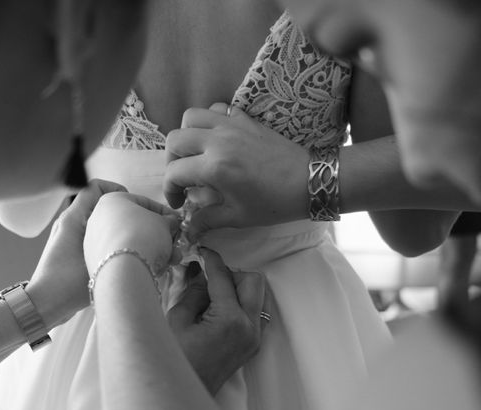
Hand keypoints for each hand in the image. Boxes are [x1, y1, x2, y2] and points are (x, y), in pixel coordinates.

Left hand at [26, 179, 126, 329]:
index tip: (134, 204)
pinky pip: (96, 237)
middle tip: (143, 224)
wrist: (46, 306)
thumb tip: (137, 222)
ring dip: (119, 227)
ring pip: (101, 222)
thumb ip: (112, 232)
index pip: (96, 187)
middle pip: (101, 205)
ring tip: (138, 240)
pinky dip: (111, 240)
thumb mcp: (92, 255)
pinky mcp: (75, 253)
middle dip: (123, 211)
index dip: (117, 189)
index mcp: (73, 218)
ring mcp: (72, 239)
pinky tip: (124, 256)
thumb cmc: (66, 281)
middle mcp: (71, 223)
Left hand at [84, 192, 179, 275]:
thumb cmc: (143, 236)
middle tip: (172, 242)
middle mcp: (98, 219)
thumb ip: (168, 220)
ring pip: (130, 244)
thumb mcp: (164, 223)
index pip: (143, 202)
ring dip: (152, 250)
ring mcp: (94, 243)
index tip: (175, 222)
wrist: (124, 270)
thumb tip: (170, 222)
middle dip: (158, 235)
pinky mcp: (95, 263)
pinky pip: (121, 259)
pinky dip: (138, 262)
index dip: (164, 213)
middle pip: (135, 225)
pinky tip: (155, 269)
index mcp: (111, 200)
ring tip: (170, 259)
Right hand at [164, 103, 310, 240]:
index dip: (171, 191)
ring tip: (195, 153)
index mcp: (214, 167)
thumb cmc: (275, 203)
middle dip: (172, 161)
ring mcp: (231, 125)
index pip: (175, 173)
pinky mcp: (244, 119)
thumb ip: (208, 220)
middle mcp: (218, 141)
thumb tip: (189, 230)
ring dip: (186, 135)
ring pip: (191, 117)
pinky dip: (209, 120)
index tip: (180, 203)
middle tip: (183, 178)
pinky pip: (216, 109)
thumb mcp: (238, 217)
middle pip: (175, 139)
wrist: (309, 181)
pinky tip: (216, 138)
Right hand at [167, 249, 267, 395]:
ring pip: (257, 295)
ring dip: (237, 288)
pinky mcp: (253, 344)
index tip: (202, 251)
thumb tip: (200, 270)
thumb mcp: (177, 320)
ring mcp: (255, 338)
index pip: (224, 278)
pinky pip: (254, 311)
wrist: (182, 397)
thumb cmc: (174, 360)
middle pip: (252, 281)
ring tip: (211, 295)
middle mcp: (249, 328)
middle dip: (231, 274)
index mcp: (230, 320)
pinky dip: (240, 303)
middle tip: (208, 279)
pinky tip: (218, 309)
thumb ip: (193, 291)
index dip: (212, 260)